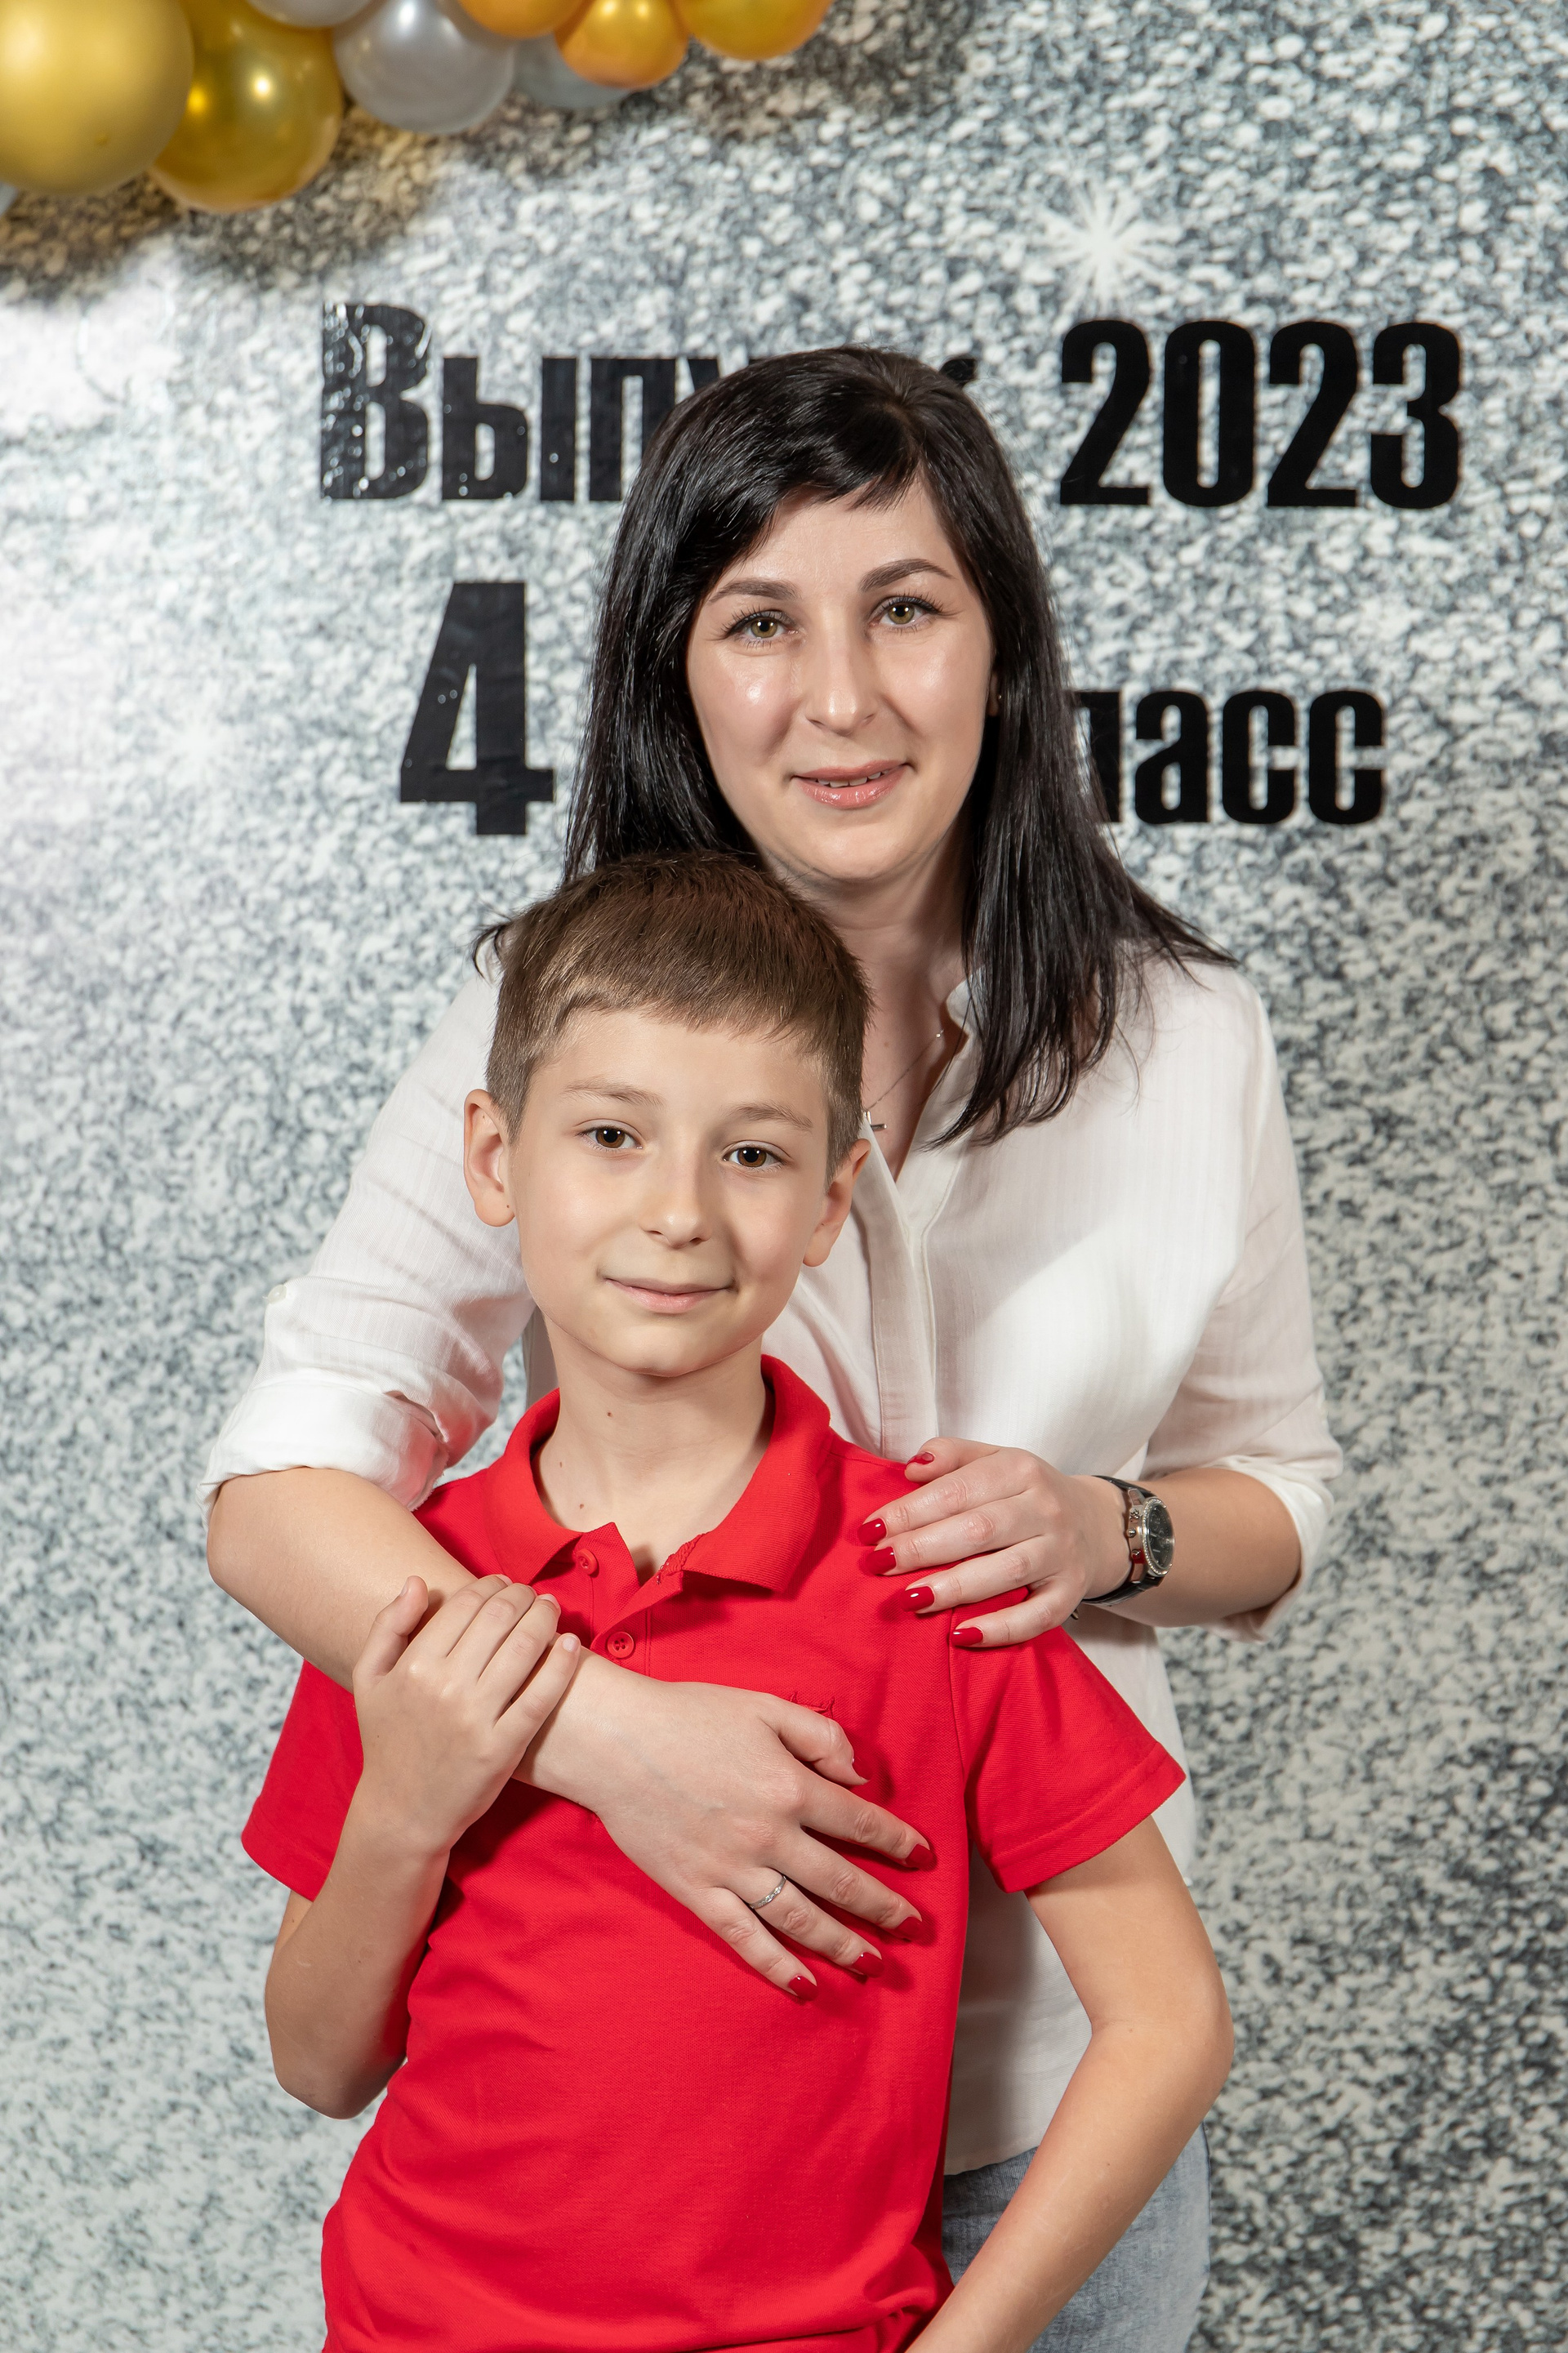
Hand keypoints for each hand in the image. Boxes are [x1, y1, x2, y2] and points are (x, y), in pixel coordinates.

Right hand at [352, 1575, 582, 1858]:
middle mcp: (445, 1687)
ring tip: (550, 1609)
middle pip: (499, 1618)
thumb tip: (416, 1581)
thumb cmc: (387, 1741)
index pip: (465, 1604)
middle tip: (531, 1594)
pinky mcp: (503, 1748)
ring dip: (544, 1617)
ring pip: (524, 1648)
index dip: (491, 1585)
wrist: (401, 1813)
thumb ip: (387, 1627)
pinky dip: (560, 1664)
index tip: (504, 1583)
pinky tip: (569, 1644)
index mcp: (414, 1665)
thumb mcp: (369, 1681)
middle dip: (521, 1595)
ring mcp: (476, 1718)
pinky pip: (539, 1696)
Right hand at [528, 1665, 931, 1998]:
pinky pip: (745, 1939)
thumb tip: (860, 1776)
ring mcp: (733, 1870)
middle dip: (885, 1907)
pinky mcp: (698, 1892)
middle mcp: (769, 1836)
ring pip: (802, 1919)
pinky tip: (806, 1986)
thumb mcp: (766, 1706)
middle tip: (915, 1927)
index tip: (925, 1858)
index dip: (898, 1842)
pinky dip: (777, 1967)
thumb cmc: (690, 1716)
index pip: (861, 1823)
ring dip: (844, 1945)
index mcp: (791, 1787)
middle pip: (842, 1881)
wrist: (617, 1741)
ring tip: (874, 1964)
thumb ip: (821, 1736)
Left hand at [861, 1440, 1129, 1648]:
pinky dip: (1000, 1629)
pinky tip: (961, 1635)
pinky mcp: (1070, 1594)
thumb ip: (951, 1457)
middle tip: (877, 1564)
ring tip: (909, 1598)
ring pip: (1005, 1571)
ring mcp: (1061, 1553)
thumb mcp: (994, 1461)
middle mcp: (1046, 1509)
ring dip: (953, 1587)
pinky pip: (1038, 1616)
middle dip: (921, 1548)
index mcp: (1021, 1469)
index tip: (870, 1531)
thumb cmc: (1025, 1495)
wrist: (1095, 1525)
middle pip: (978, 1530)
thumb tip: (910, 1469)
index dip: (909, 1511)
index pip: (957, 1490)